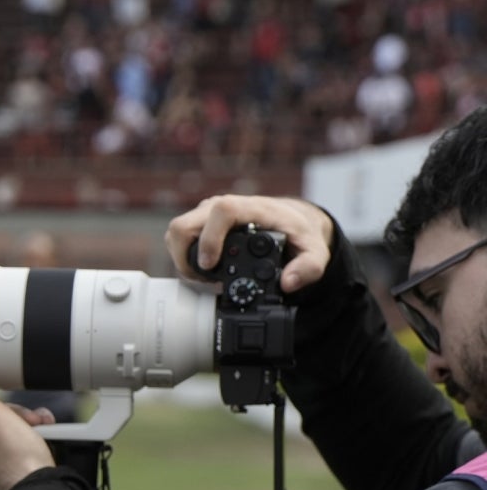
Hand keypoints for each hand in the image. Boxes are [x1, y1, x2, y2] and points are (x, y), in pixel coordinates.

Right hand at [165, 195, 335, 293]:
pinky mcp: (199, 223)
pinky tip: (201, 270)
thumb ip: (309, 268)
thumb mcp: (314, 250)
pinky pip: (178, 238)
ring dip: (181, 258)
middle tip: (203, 278)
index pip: (221, 211)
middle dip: (184, 256)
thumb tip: (288, 283)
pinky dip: (182, 257)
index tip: (210, 264)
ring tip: (202, 277)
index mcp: (251, 208)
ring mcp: (207, 214)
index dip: (209, 238)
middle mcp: (223, 207)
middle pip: (184, 224)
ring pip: (176, 233)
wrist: (289, 220)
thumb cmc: (298, 233)